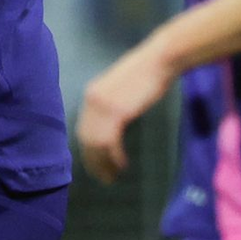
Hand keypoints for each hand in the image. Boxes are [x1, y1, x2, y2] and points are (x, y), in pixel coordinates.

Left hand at [77, 39, 172, 183]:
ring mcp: (102, 105)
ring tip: (111, 177)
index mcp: (91, 94)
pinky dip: (114, 156)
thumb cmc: (145, 75)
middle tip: (103, 178)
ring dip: (103, 163)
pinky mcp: (116, 111)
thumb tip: (112, 127)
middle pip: (86, 139)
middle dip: (93, 161)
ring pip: (95, 143)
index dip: (88, 150)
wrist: (157, 61)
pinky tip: (122, 164)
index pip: (83, 129)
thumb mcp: (122, 92)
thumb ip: (112, 106)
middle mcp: (91, 100)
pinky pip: (109, 140)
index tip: (96, 165)